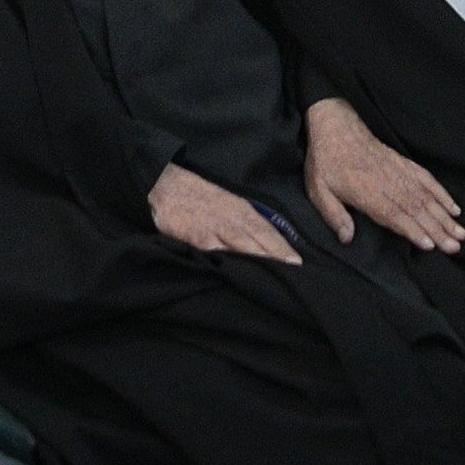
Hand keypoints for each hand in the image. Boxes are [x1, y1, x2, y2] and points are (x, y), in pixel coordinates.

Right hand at [149, 161, 301, 263]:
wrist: (166, 185)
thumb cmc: (200, 199)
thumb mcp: (228, 205)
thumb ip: (246, 223)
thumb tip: (268, 245)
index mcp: (243, 210)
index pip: (268, 231)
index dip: (283, 247)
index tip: (298, 264)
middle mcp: (233, 218)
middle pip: (259, 240)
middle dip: (277, 257)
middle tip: (294, 275)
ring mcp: (215, 227)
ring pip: (242, 246)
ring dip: (259, 261)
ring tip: (274, 278)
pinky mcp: (196, 237)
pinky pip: (214, 252)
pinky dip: (226, 263)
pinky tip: (236, 275)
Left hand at [303, 96, 464, 253]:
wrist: (336, 127)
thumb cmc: (325, 162)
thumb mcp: (318, 190)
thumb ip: (333, 215)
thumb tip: (346, 239)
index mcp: (366, 192)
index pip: (394, 216)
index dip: (413, 230)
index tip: (430, 244)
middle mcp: (387, 183)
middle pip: (417, 210)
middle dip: (438, 229)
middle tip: (456, 246)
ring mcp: (399, 172)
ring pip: (426, 197)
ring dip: (445, 216)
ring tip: (461, 232)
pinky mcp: (404, 163)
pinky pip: (427, 179)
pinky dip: (442, 193)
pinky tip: (454, 207)